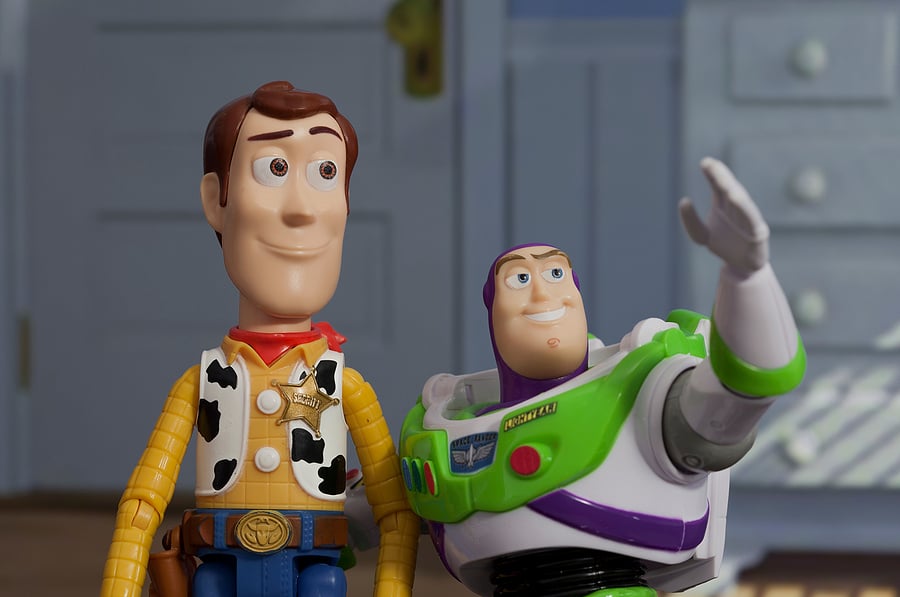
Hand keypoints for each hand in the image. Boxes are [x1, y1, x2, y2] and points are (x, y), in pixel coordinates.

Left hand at [679, 157, 769, 274]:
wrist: (741, 265)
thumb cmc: (723, 244)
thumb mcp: (702, 235)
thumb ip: (691, 222)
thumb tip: (684, 200)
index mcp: (724, 204)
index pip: (718, 185)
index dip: (713, 173)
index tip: (704, 163)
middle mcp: (738, 208)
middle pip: (730, 190)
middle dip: (722, 178)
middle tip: (712, 165)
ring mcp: (749, 220)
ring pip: (742, 204)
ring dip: (735, 194)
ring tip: (726, 185)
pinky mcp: (758, 234)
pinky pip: (752, 223)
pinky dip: (747, 213)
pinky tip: (740, 203)